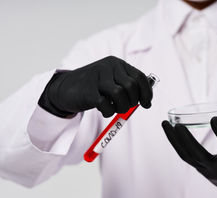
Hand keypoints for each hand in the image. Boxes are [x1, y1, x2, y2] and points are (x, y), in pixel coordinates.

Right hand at [38, 56, 152, 117]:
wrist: (66, 88)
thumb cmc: (94, 86)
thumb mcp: (112, 80)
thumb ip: (129, 86)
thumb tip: (147, 100)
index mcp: (117, 64)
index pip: (139, 77)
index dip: (146, 93)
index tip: (147, 104)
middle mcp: (108, 67)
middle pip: (131, 86)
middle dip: (133, 101)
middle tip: (126, 107)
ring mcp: (97, 78)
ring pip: (121, 95)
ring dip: (122, 107)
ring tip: (116, 109)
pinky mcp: (88, 91)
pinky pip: (106, 105)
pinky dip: (109, 112)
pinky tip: (105, 111)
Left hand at [162, 98, 216, 197]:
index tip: (215, 118)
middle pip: (200, 156)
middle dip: (188, 142)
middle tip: (178, 126)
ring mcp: (206, 170)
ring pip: (188, 156)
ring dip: (175, 141)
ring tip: (166, 124)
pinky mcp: (199, 169)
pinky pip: (185, 156)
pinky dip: (176, 143)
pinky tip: (169, 130)